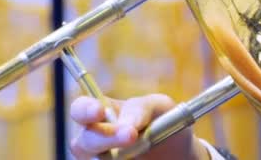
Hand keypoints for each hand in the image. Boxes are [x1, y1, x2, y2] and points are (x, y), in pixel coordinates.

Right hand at [69, 94, 209, 159]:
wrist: (180, 150)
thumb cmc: (164, 121)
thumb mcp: (158, 106)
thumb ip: (140, 108)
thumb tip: (126, 124)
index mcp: (102, 113)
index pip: (80, 109)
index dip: (84, 110)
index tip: (99, 111)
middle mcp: (96, 139)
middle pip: (82, 142)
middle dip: (105, 138)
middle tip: (130, 135)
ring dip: (110, 158)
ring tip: (137, 153)